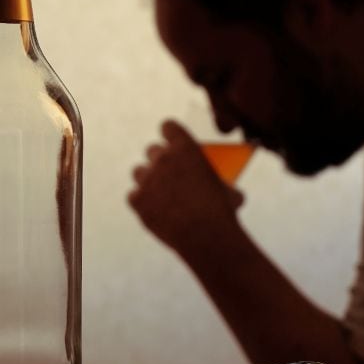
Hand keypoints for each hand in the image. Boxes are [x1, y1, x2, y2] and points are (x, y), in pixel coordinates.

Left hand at [128, 120, 244, 256]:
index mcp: (185, 147)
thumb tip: (230, 193)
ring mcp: (147, 179)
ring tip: (159, 192)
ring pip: (138, 171)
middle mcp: (162, 158)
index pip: (168, 127)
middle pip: (152, 150)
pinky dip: (142, 202)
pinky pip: (133, 196)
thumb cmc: (222, 211)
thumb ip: (220, 184)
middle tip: (169, 173)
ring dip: (148, 179)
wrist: (206, 236)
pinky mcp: (137, 200)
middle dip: (160, 160)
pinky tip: (153, 210)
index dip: (170, 134)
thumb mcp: (228, 189)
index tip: (172, 141)